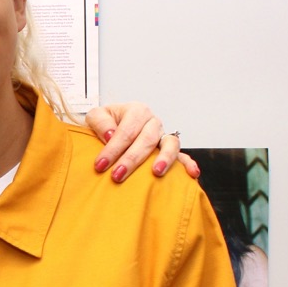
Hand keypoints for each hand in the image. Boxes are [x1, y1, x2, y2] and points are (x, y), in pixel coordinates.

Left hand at [85, 102, 199, 182]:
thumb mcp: (96, 115)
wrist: (111, 127)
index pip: (126, 130)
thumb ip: (100, 122)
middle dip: (131, 159)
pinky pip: (182, 155)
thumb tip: (110, 135)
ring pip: (170, 144)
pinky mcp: (168, 149)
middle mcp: (152, 122)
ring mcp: (162, 136)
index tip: (100, 165)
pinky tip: (192, 173)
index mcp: (136, 111)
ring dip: (164, 158)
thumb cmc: (105, 123)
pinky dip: (188, 164)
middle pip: (146, 139)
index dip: (113, 149)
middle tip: (117, 175)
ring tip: (156, 172)